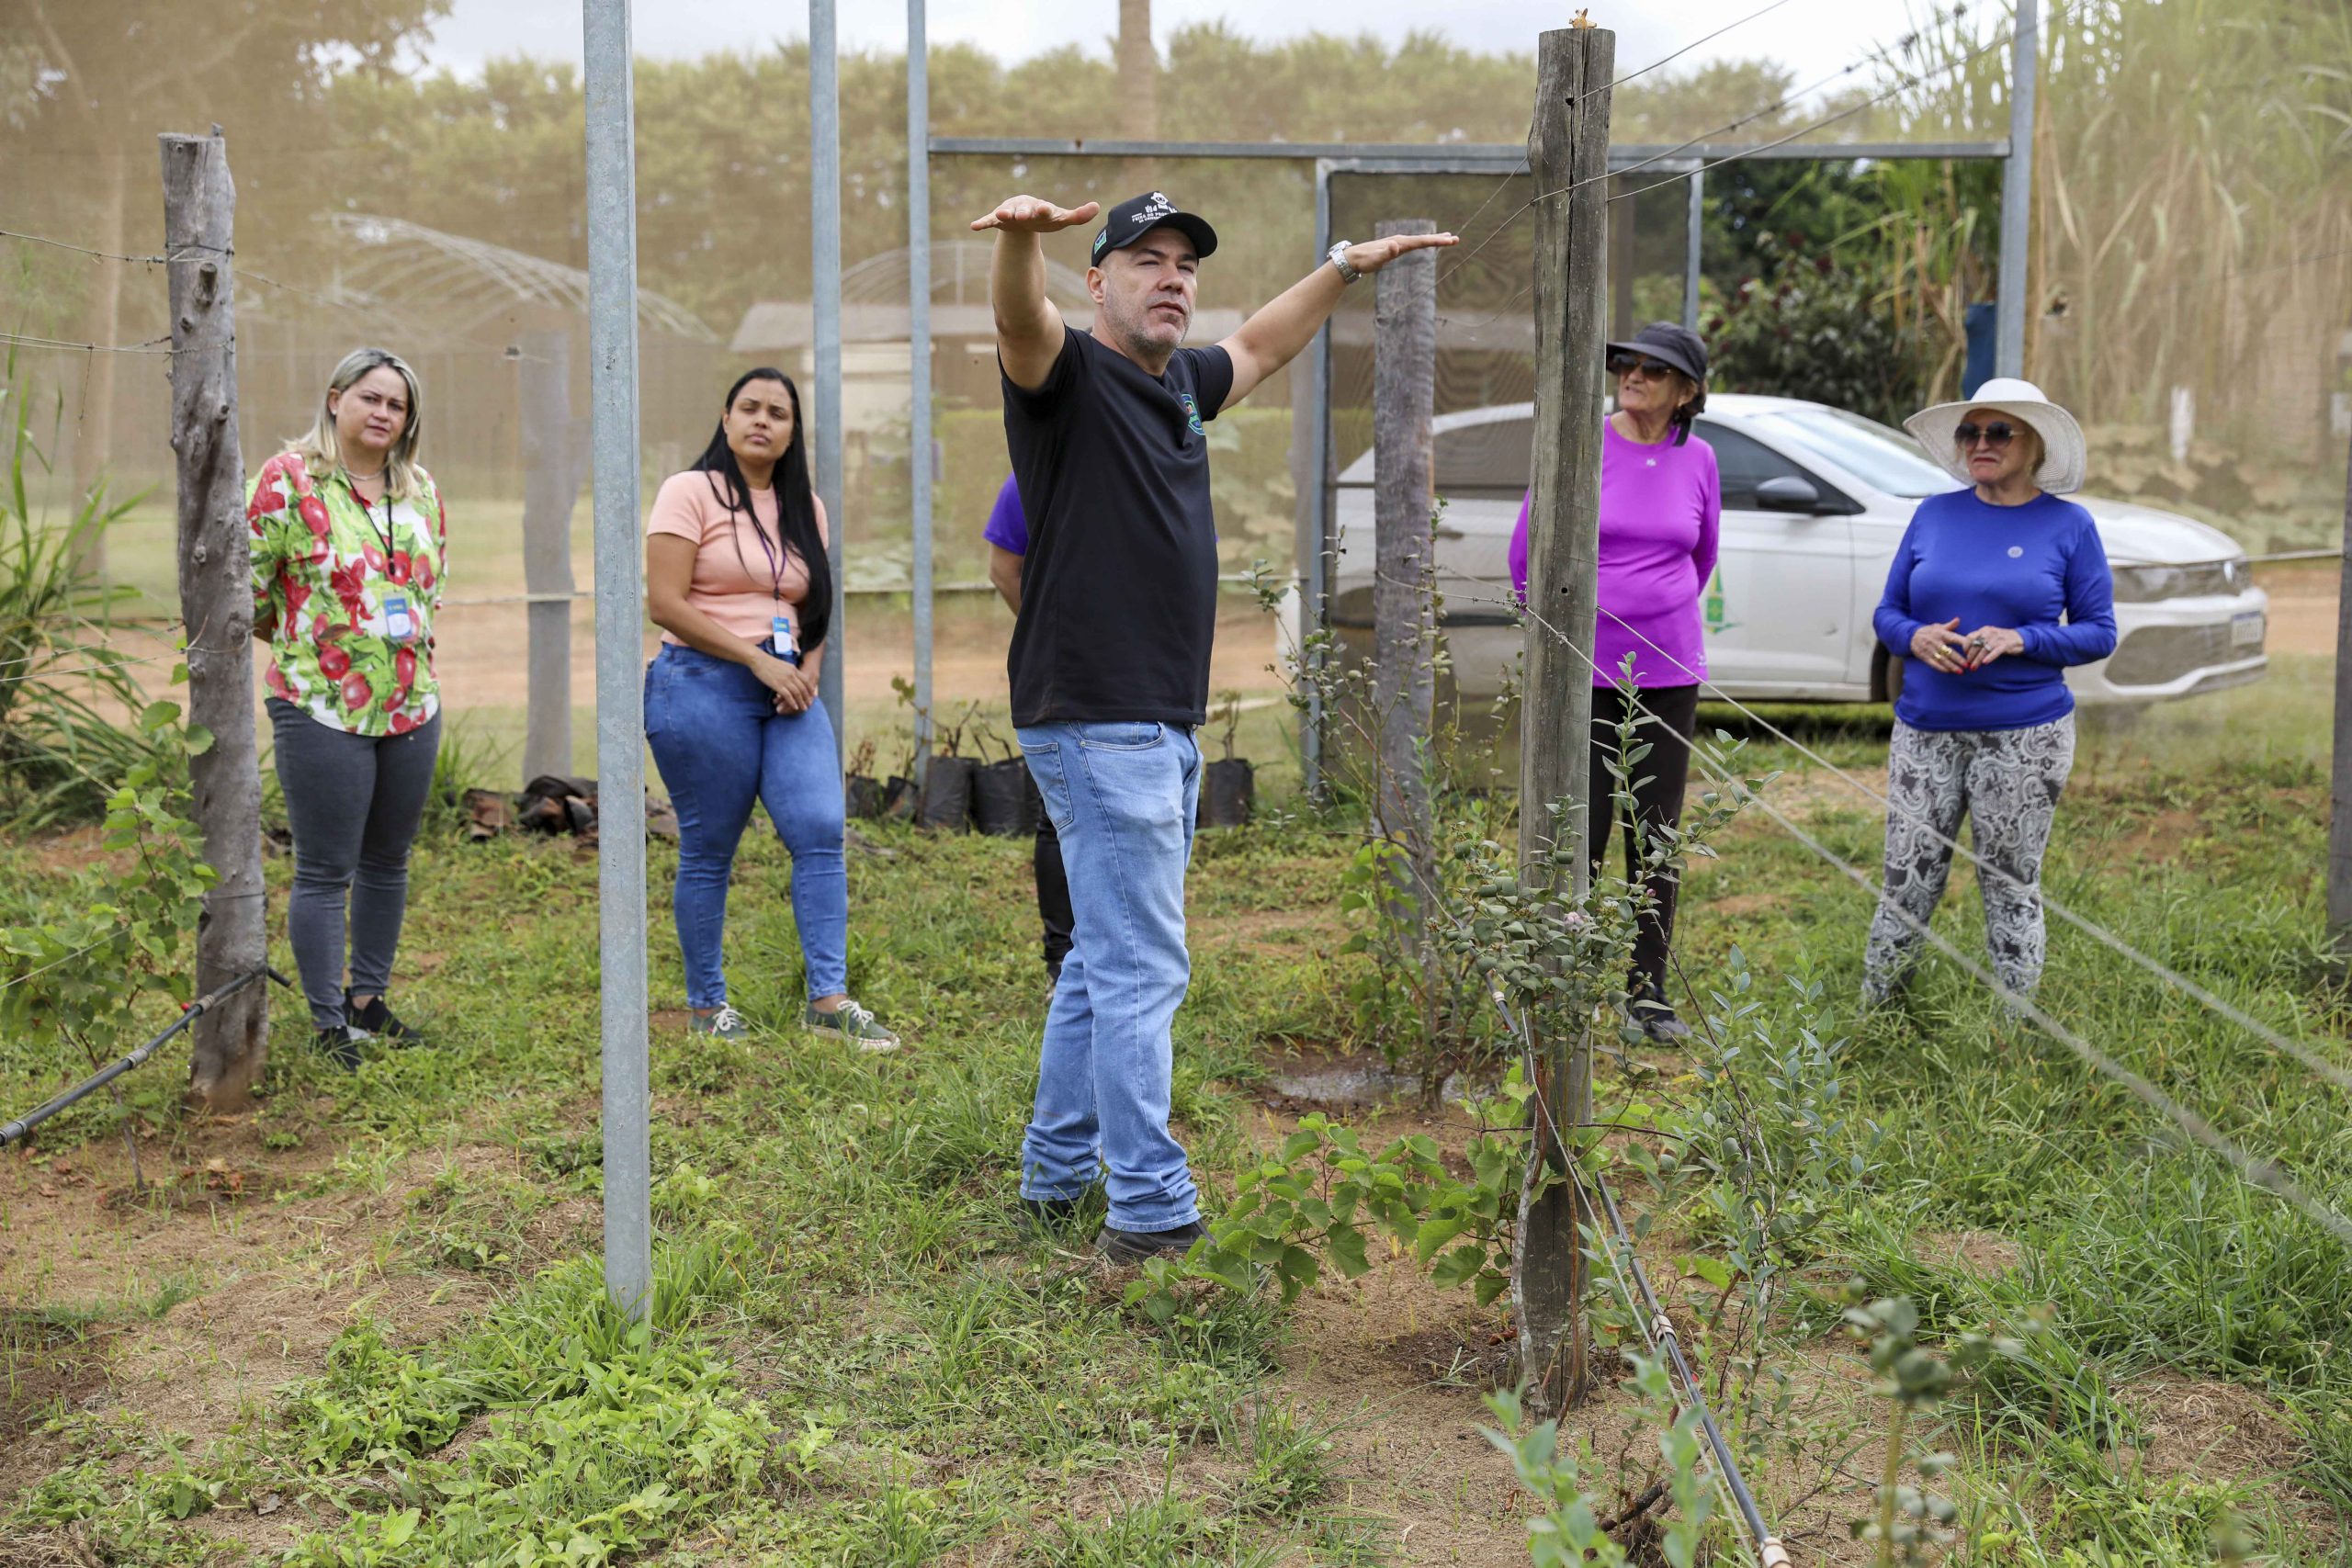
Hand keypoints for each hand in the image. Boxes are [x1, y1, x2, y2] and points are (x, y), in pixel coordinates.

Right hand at [754, 653, 814, 714]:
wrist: (759, 660)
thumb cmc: (769, 662)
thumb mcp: (784, 665)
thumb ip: (790, 671)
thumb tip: (794, 677)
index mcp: (794, 669)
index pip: (806, 681)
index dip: (810, 689)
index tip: (812, 695)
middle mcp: (792, 675)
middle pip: (803, 688)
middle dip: (807, 698)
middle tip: (809, 704)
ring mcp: (785, 680)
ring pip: (797, 693)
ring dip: (801, 702)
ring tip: (804, 708)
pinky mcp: (778, 685)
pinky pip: (788, 696)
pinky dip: (792, 702)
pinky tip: (794, 707)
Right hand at [970, 195, 1100, 234]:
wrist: (1024, 218)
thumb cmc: (1045, 218)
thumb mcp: (1061, 220)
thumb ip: (1078, 216)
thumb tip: (1097, 207)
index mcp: (1040, 207)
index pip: (1043, 209)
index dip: (1044, 209)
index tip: (1045, 209)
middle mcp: (1024, 208)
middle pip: (1024, 211)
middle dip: (1023, 213)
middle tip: (1023, 216)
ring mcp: (1009, 213)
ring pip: (1006, 213)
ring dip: (1003, 213)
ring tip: (1000, 214)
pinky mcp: (997, 220)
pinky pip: (988, 220)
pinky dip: (982, 222)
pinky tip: (973, 226)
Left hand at [1342, 231, 1459, 275]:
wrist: (1353, 258)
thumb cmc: (1365, 260)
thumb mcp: (1375, 259)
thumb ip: (1385, 253)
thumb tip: (1395, 245)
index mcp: (1400, 243)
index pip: (1422, 241)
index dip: (1437, 241)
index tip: (1450, 240)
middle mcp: (1401, 240)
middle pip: (1424, 239)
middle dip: (1440, 239)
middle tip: (1456, 239)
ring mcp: (1399, 242)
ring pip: (1420, 240)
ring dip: (1434, 239)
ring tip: (1448, 238)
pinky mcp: (1396, 247)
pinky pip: (1414, 243)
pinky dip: (1424, 242)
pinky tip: (1427, 243)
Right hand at [1910, 616, 1970, 674]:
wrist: (1911, 636)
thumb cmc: (1929, 632)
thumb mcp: (1938, 627)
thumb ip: (1950, 625)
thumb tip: (1958, 619)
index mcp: (1941, 634)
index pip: (1954, 638)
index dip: (1963, 642)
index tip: (1971, 648)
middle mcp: (1936, 642)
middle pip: (1949, 652)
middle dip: (1959, 659)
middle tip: (1967, 665)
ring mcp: (1930, 650)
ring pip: (1942, 660)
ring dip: (1952, 666)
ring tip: (1960, 671)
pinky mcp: (1924, 656)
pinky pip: (1934, 664)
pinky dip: (1941, 668)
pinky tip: (1948, 672)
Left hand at [1960, 626, 2024, 669]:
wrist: (2021, 638)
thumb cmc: (2001, 639)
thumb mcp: (1989, 636)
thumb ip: (1979, 640)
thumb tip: (1966, 650)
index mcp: (1984, 629)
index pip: (1970, 637)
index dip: (1966, 647)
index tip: (1965, 654)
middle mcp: (1990, 632)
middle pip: (1976, 645)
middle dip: (1970, 656)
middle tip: (1968, 664)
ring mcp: (1998, 638)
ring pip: (1984, 650)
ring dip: (1977, 660)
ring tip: (1974, 667)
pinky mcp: (2006, 645)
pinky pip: (1996, 651)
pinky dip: (1989, 657)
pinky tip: (1985, 663)